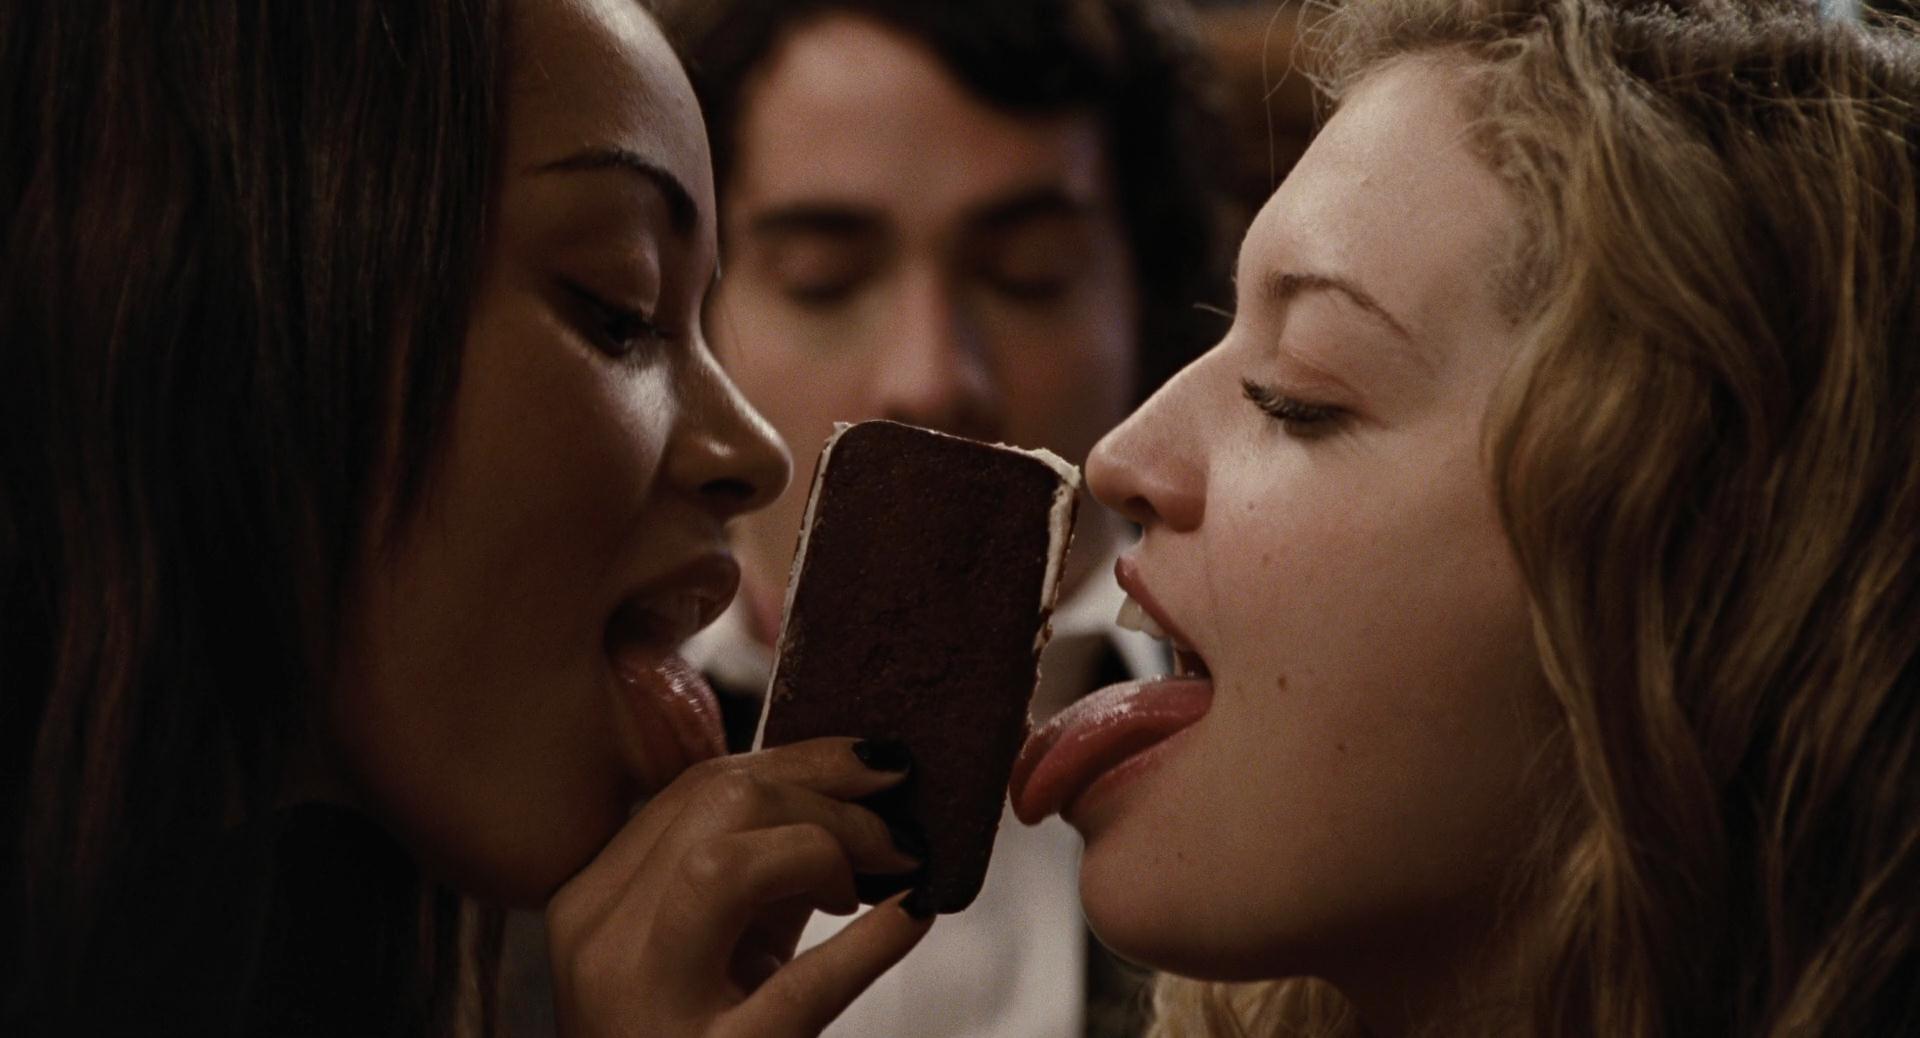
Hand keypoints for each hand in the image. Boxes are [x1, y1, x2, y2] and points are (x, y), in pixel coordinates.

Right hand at [547, 738, 932, 1036]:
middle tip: (896, 829)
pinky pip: (800, 988)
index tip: (874, 765)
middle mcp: (600, 941)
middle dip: (828, 791)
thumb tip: (854, 788)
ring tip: (886, 874)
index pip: (695, 787)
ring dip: (832, 846)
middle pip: (717, 802)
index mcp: (592, 901)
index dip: (801, 758)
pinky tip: (913, 920)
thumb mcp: (712, 946)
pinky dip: (872, 946)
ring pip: (727, 862)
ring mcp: (645, 1005)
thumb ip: (757, 870)